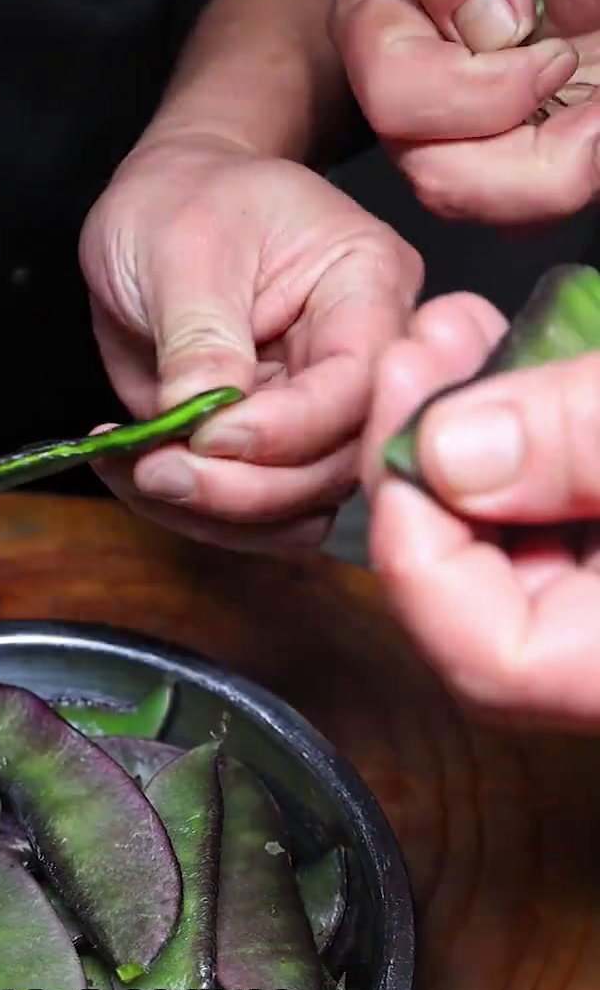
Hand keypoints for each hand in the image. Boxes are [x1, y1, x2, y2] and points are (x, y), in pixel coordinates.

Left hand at [78, 134, 421, 550]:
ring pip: (302, 507)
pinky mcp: (276, 449)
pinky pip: (259, 514)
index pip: (359, 384)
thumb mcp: (181, 248)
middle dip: (245, 487)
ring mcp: (321, 413)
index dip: (286, 429)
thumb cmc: (182, 200)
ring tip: (139, 469)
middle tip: (158, 471)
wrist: (162, 207)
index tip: (205, 436)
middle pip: (338, 463)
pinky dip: (198, 514)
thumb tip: (206, 422)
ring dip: (217, 513)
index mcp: (367, 285)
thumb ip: (200, 338)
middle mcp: (363, 360)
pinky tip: (137, 470)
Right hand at [332, 0, 599, 223]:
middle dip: (532, 157)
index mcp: (379, 22)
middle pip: (440, 178)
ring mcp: (465, 142)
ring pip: (493, 212)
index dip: (482, 89)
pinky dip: (584, 174)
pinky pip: (538, 213)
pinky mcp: (524, 167)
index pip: (398, 93)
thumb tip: (482, 23)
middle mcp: (411, 99)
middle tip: (599, 105)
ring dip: (567, 175)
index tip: (554, 49)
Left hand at [363, 293, 599, 730]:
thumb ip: (582, 441)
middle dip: (431, 464)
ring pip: (519, 549)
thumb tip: (448, 454)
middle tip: (417, 352)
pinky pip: (564, 520)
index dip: (420, 547)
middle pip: (487, 600)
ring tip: (458, 331)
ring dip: (471, 437)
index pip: (488, 658)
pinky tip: (511, 358)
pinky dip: (528, 443)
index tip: (407, 431)